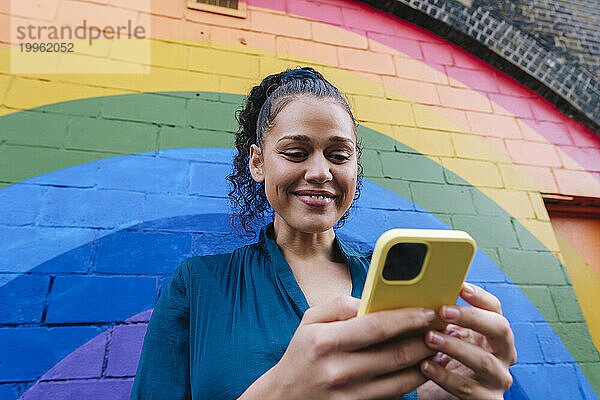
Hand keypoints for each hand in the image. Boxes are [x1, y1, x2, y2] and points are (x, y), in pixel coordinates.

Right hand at [240, 296, 435, 399]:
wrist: (284, 397)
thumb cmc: (301, 353)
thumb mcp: (310, 320)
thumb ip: (341, 304)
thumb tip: (374, 301)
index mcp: (327, 341)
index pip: (377, 326)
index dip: (407, 318)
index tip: (428, 311)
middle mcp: (340, 370)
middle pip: (396, 354)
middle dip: (426, 339)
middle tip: (443, 328)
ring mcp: (351, 395)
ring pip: (403, 379)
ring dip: (427, 361)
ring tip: (440, 346)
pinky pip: (395, 395)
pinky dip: (414, 380)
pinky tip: (423, 367)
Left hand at [418, 283, 516, 398]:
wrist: (442, 397)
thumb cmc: (445, 360)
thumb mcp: (447, 335)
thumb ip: (443, 318)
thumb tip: (420, 292)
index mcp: (494, 333)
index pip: (495, 308)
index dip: (480, 296)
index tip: (460, 286)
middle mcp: (504, 354)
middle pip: (500, 329)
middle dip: (471, 317)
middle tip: (443, 311)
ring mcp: (498, 379)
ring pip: (483, 360)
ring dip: (454, 346)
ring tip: (429, 338)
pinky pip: (467, 388)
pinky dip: (444, 376)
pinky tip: (425, 366)